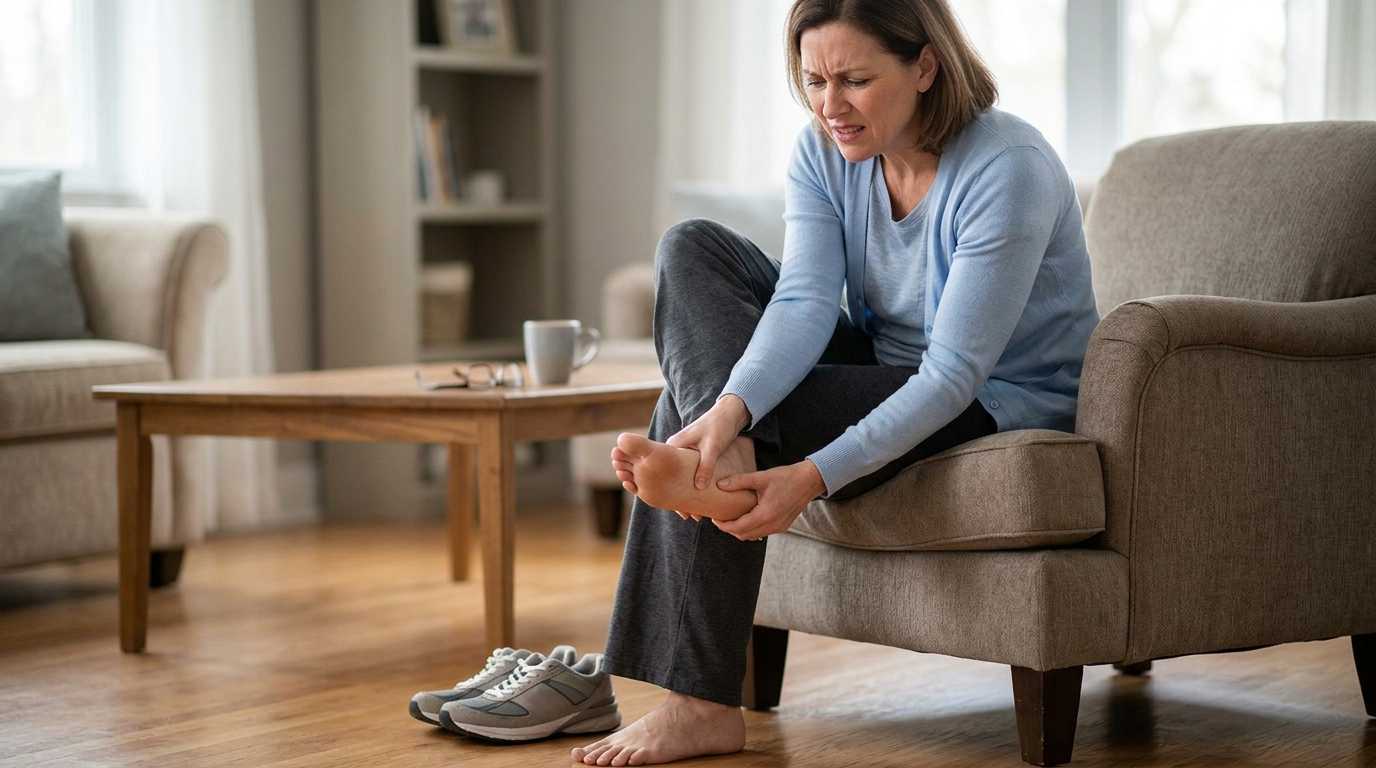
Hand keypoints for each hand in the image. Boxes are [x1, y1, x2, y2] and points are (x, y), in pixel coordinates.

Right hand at [662, 394, 750, 521]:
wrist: (730, 411)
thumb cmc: (718, 425)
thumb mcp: (713, 446)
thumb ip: (706, 466)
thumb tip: (698, 487)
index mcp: (674, 446)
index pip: (663, 473)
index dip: (667, 491)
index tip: (678, 509)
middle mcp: (676, 450)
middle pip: (671, 478)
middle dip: (678, 497)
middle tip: (688, 516)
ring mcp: (684, 452)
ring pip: (680, 477)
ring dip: (687, 492)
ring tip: (696, 512)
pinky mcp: (694, 454)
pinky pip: (689, 473)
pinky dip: (694, 484)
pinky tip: (702, 497)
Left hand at [712, 460, 826, 540]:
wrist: (810, 481)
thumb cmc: (787, 477)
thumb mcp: (761, 477)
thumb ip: (739, 482)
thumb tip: (720, 485)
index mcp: (765, 515)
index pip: (738, 528)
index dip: (723, 526)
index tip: (714, 518)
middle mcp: (772, 525)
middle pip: (744, 535)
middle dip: (730, 529)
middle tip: (720, 518)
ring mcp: (779, 528)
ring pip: (753, 536)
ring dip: (741, 530)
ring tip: (732, 517)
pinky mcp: (783, 526)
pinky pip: (763, 532)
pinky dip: (752, 528)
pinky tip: (748, 516)